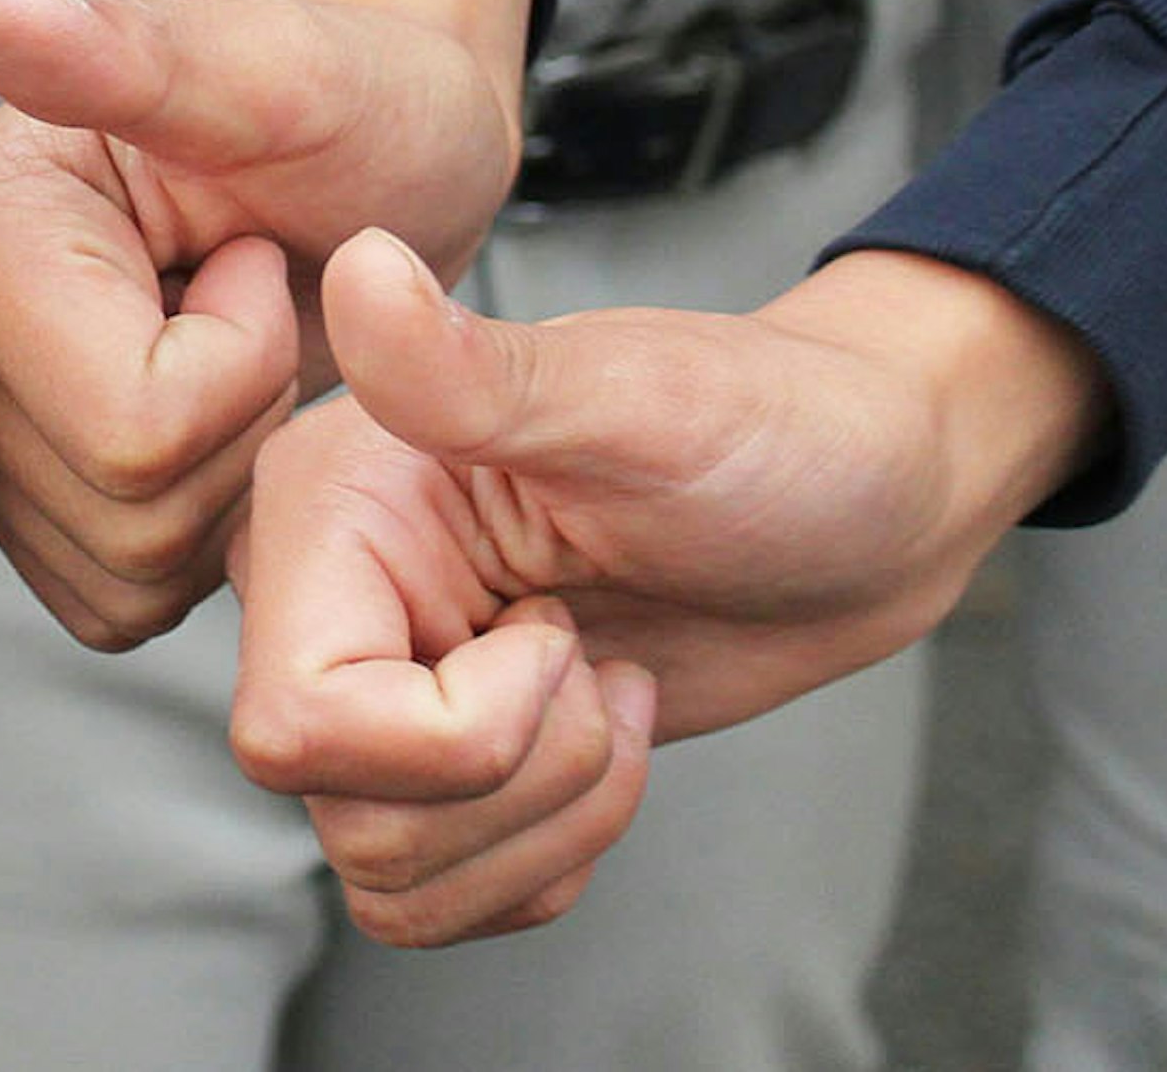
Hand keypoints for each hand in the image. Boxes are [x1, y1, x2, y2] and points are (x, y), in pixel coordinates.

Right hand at [0, 0, 531, 647]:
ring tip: (231, 340)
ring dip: (230, 471)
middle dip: (239, 417)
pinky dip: (203, 527)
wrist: (374, 161)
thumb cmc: (345, 98)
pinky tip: (212, 413)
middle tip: (251, 295)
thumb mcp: (272, 69)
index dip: (240, 354)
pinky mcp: (5, 510)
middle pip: (122, 505)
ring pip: (124, 569)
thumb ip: (124, 53)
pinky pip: (118, 606)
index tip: (241, 246)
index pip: (127, 423)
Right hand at [227, 231, 1104, 944]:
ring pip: (389, 874)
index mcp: (331, 508)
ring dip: (551, 824)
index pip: (299, 723)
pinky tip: (607, 738)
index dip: (456, 734)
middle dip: (526, 782)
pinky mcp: (446, 763)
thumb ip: (473, 368)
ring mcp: (385, 688)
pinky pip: (433, 898)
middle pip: (349, 814)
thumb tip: (363, 269)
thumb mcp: (637, 404)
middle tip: (605, 666)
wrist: (867, 497)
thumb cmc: (774, 429)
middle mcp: (328, 601)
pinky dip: (549, 858)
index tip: (562, 632)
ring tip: (616, 699)